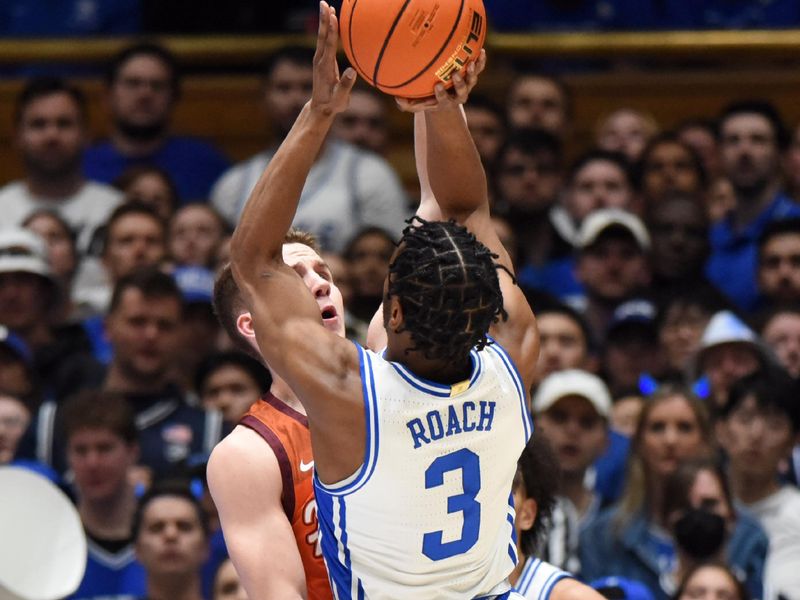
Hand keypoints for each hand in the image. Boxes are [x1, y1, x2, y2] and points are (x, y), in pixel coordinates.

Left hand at [310, 1, 356, 116]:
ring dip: (324, 20)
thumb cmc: (333, 104)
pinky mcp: (322, 59)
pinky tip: (331, 20)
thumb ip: (345, 86)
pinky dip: (327, 28)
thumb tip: (352, 71)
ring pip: (322, 36)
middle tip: (324, 3)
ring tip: (326, 6)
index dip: (331, 31)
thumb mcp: (340, 99)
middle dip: (324, 19)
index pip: (329, 46)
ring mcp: (320, 59)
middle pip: (322, 36)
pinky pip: (325, 40)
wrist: (320, 107)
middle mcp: (320, 60)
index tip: (332, 17)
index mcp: (325, 68)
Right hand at [395, 49, 486, 112]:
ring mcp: (466, 86)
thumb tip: (397, 98)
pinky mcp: (471, 76)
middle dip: (460, 83)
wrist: (444, 101)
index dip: (441, 94)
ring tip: (471, 62)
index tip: (437, 85)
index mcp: (445, 102)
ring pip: (472, 80)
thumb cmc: (426, 101)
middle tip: (455, 74)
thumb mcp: (414, 104)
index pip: (443, 99)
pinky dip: (480, 61)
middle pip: (462, 91)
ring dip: (472, 72)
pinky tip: (480, 50)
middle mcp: (457, 95)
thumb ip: (405, 104)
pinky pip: (478, 69)